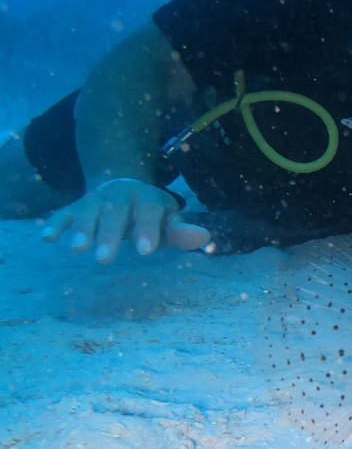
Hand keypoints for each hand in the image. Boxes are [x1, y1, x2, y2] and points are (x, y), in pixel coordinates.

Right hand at [41, 178, 210, 262]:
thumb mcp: (169, 222)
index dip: (148, 229)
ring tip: (78, 248)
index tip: (145, 251)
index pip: (150, 211)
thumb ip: (182, 232)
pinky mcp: (76, 207)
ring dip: (82, 228)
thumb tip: (206, 238)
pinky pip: (64, 213)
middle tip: (105, 259)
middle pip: (116, 212)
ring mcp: (97, 199)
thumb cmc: (152, 216)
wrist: (125, 189)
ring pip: (89, 211)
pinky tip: (47, 238)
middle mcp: (121, 195)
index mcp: (149, 197)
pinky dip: (56, 224)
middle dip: (110, 234)